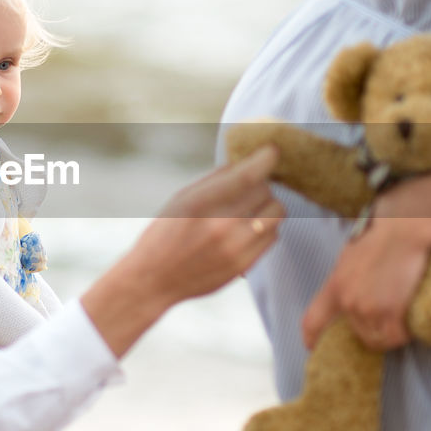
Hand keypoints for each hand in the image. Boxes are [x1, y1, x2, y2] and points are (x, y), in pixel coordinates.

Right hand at [82, 146, 284, 356]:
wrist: (154, 280)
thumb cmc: (164, 234)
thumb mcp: (181, 199)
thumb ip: (214, 180)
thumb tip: (245, 160)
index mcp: (199, 204)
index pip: (246, 176)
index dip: (265, 159)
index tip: (272, 150)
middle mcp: (220, 227)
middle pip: (265, 191)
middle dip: (260, 184)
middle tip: (247, 188)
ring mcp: (235, 249)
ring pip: (276, 213)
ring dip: (267, 205)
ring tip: (249, 208)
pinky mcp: (244, 265)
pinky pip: (274, 236)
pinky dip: (266, 227)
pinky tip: (247, 228)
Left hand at [301, 210, 429, 352]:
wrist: (403, 232)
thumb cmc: (380, 237)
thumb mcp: (349, 258)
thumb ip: (344, 281)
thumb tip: (349, 294)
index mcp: (334, 286)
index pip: (313, 320)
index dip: (311, 338)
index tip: (312, 348)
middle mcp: (348, 302)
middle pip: (355, 333)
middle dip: (369, 329)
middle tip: (384, 318)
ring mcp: (369, 309)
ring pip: (377, 338)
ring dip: (387, 334)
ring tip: (399, 319)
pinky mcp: (392, 312)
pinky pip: (396, 337)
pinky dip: (403, 334)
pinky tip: (408, 322)